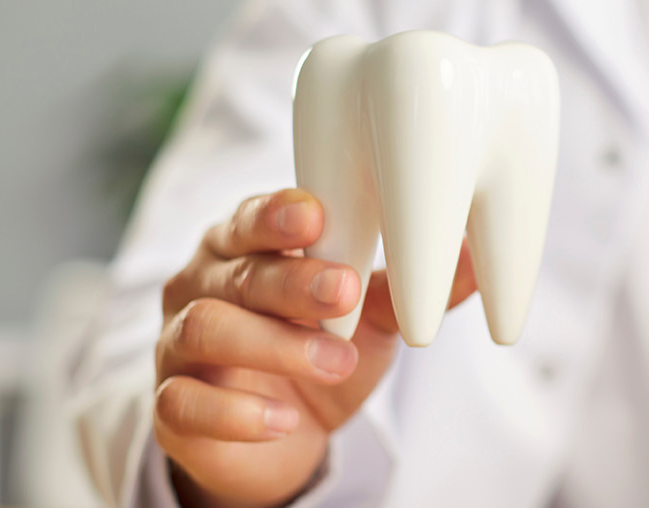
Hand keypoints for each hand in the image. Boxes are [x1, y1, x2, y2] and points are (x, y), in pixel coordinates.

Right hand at [154, 189, 476, 507]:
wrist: (278, 435)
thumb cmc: (316, 349)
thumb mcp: (368, 317)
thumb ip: (407, 288)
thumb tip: (476, 257)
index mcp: (243, 247)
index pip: (249, 217)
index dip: (278, 214)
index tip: (317, 216)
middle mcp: (201, 286)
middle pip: (237, 272)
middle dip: (293, 280)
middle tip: (345, 291)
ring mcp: (178, 346)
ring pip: (207, 329)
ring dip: (275, 344)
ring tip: (336, 359)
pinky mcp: (172, 406)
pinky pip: (185, 403)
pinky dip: (236, 413)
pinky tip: (282, 419)